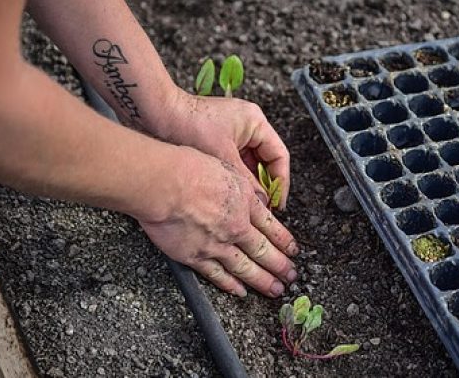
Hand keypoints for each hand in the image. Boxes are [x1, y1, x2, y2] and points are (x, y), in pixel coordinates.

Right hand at [139, 147, 298, 296]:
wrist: (165, 184)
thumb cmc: (187, 168)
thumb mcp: (227, 167)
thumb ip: (241, 187)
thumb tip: (252, 197)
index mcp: (244, 202)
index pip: (271, 226)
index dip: (284, 240)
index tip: (293, 250)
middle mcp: (236, 226)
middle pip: (264, 250)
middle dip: (281, 265)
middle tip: (291, 276)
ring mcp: (217, 244)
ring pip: (246, 268)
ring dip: (263, 281)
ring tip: (275, 289)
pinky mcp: (195, 256)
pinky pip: (218, 275)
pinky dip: (231, 286)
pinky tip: (241, 291)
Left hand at [157, 90, 290, 209]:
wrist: (156, 113)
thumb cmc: (187, 124)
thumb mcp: (223, 158)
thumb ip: (245, 182)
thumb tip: (260, 203)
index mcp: (256, 122)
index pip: (279, 156)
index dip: (280, 182)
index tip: (277, 201)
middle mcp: (248, 124)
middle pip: (266, 160)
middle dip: (264, 184)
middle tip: (261, 206)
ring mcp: (233, 131)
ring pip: (250, 163)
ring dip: (248, 182)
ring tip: (244, 201)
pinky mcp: (219, 137)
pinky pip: (235, 161)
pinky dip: (235, 176)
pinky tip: (229, 191)